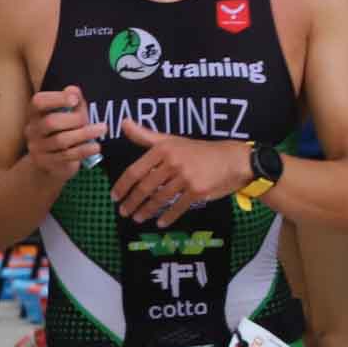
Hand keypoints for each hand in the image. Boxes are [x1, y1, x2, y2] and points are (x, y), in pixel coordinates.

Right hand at [23, 85, 102, 177]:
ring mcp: (38, 148)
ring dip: (84, 133)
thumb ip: (72, 101)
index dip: (56, 99)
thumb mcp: (67, 114)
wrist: (50, 163)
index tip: (75, 99)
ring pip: (61, 140)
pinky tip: (96, 146)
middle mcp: (33, 130)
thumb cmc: (61, 131)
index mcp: (35, 113)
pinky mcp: (47, 163)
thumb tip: (73, 90)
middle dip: (75, 119)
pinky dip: (84, 150)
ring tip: (101, 129)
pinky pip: (67, 156)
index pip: (39, 101)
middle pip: (51, 122)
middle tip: (89, 119)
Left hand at [111, 123, 249, 224]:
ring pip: (159, 198)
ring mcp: (185, 177)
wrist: (232, 159)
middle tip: (123, 212)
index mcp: (163, 149)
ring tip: (137, 218)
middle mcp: (172, 162)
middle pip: (145, 187)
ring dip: (146, 211)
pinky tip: (160, 223)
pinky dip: (167, 217)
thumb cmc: (199, 151)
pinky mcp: (197, 191)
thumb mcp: (172, 140)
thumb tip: (123, 123)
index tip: (114, 197)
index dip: (122, 186)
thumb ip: (145, 136)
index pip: (135, 170)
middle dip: (132, 202)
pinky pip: (178, 207)